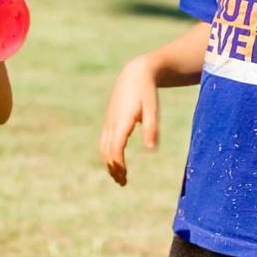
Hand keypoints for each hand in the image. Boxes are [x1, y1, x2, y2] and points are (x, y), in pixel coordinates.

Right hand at [100, 57, 158, 185]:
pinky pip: (105, 142)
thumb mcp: (153, 108)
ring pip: (103, 147)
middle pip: (107, 152)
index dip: (118, 165)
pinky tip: (116, 161)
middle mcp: (112, 123)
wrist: (135, 73)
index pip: (115, 149)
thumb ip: (152, 128)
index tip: (125, 177)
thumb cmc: (147, 91)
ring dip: (109, 163)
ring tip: (119, 177)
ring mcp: (109, 122)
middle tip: (123, 183)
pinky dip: (108, 154)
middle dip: (113, 168)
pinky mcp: (110, 120)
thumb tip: (151, 150)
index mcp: (122, 122)